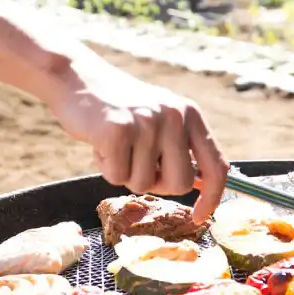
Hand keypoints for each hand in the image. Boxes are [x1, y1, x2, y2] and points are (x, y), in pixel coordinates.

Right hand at [43, 54, 227, 222]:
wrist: (77, 78)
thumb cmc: (118, 107)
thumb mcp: (160, 117)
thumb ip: (180, 147)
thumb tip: (201, 185)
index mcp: (189, 114)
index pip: (216, 165)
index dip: (212, 196)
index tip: (199, 216)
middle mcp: (174, 116)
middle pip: (180, 183)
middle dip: (157, 183)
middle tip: (136, 161)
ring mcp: (147, 123)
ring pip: (144, 183)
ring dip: (125, 172)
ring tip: (115, 144)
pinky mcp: (118, 131)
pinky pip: (116, 177)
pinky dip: (105, 167)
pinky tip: (100, 142)